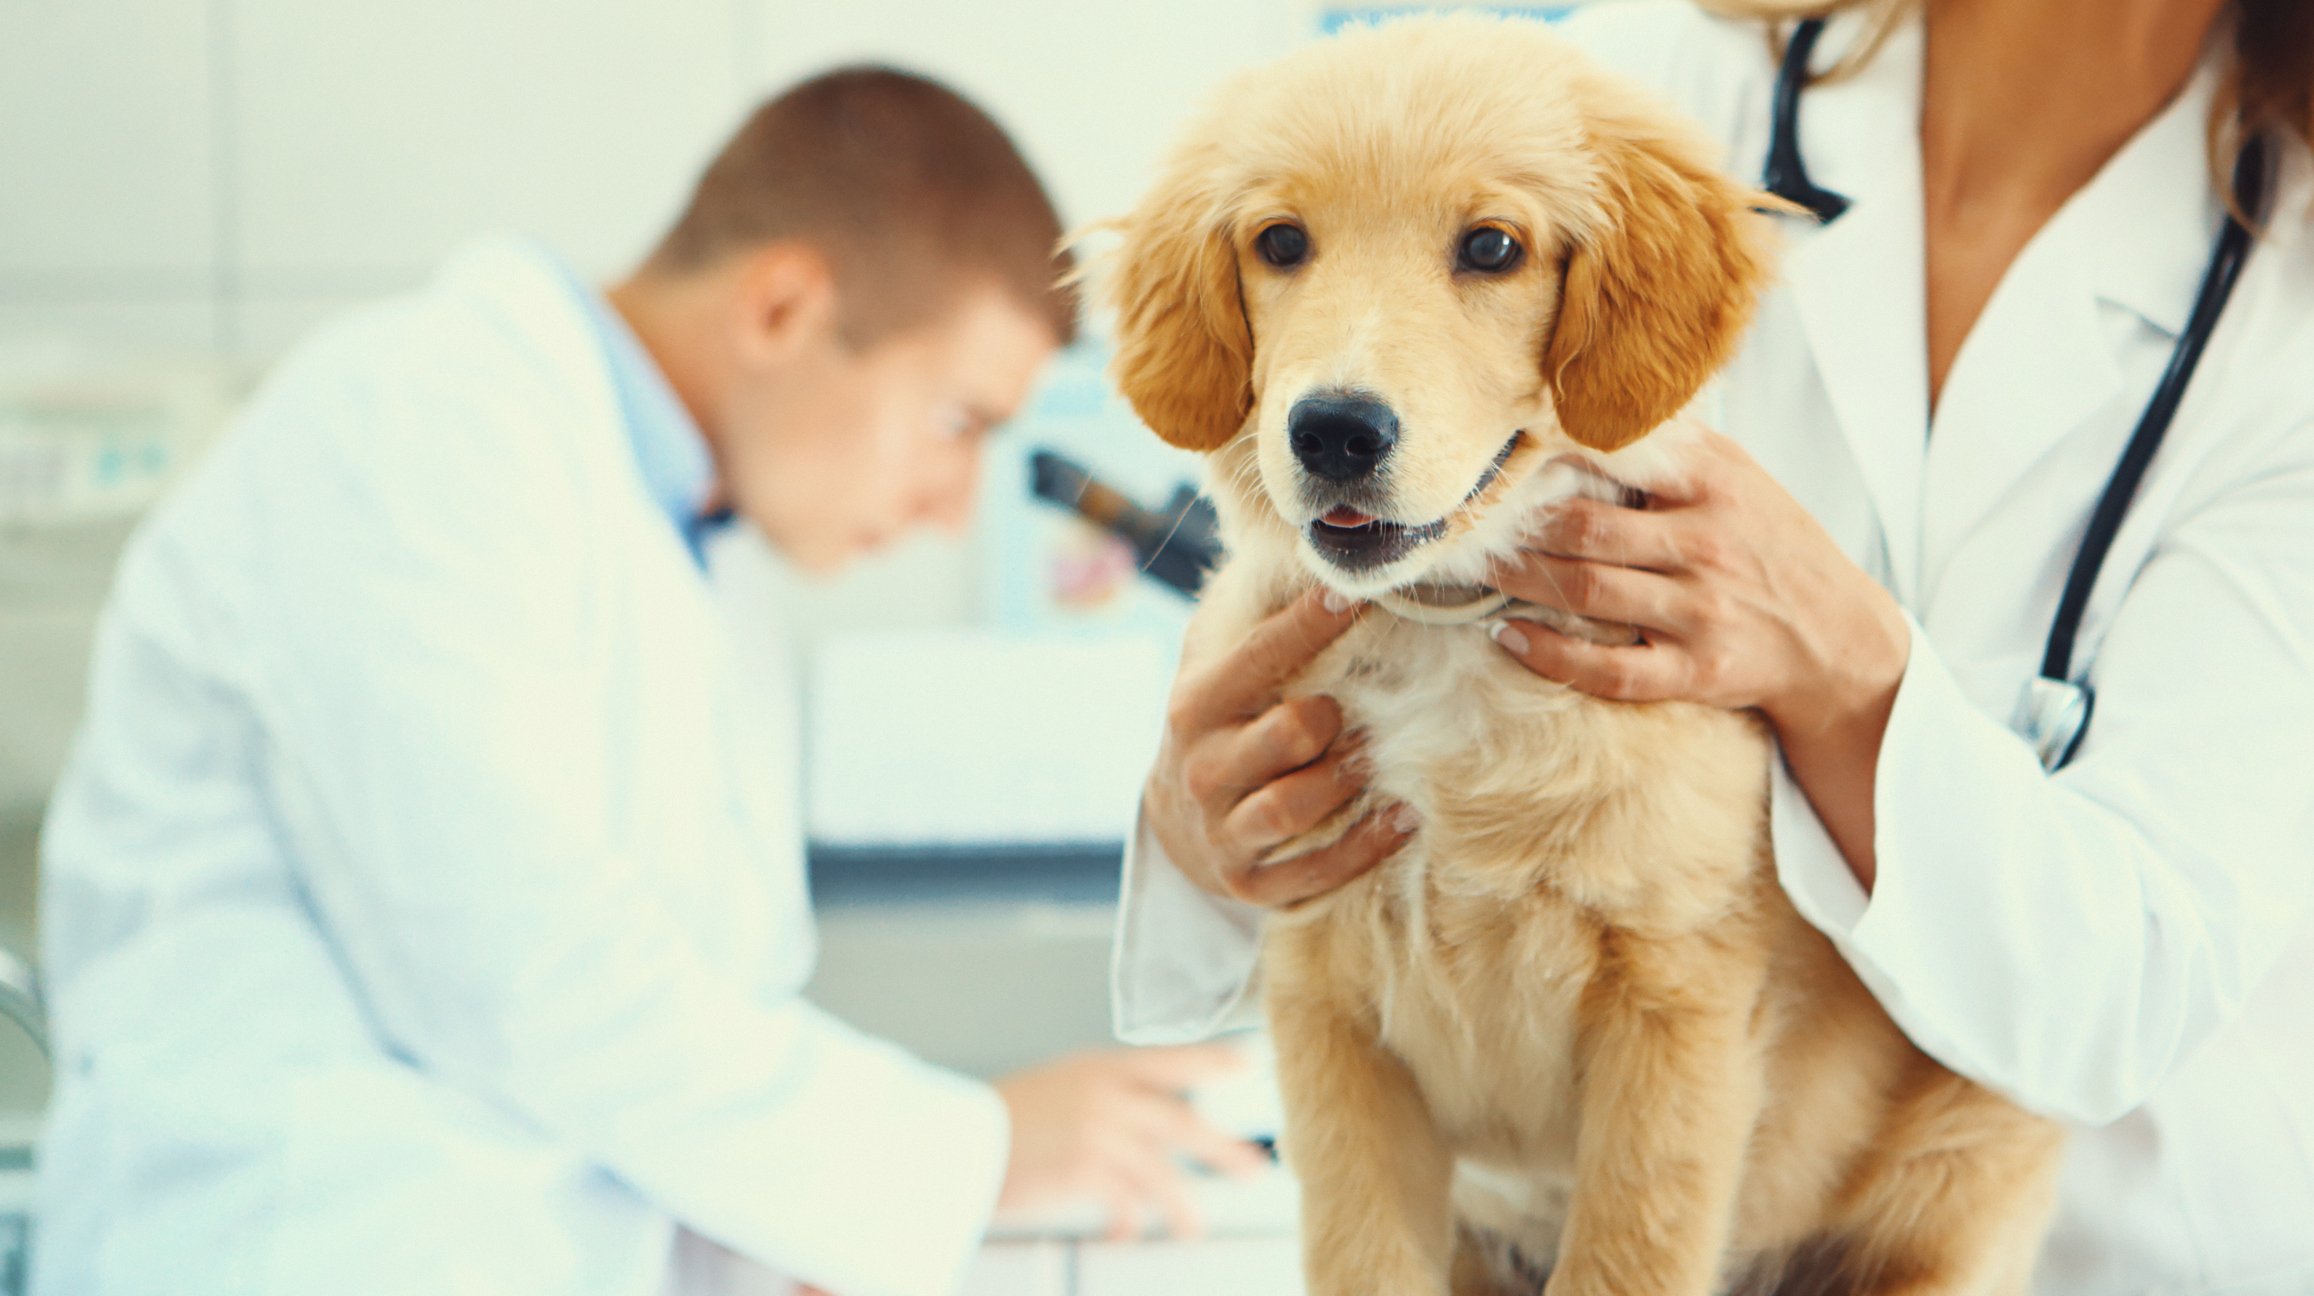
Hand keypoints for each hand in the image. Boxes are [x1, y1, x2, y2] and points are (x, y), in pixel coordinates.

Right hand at [995, 1045, 1270, 1240]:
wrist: (950, 1137)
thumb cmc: (993, 1118)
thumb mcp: (1054, 1087)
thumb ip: (1100, 1098)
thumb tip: (1138, 1125)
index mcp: (1098, 1066)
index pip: (1168, 1060)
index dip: (1210, 1062)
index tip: (1245, 1065)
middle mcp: (1105, 1094)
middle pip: (1181, 1123)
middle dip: (1222, 1149)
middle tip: (1254, 1169)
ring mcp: (1099, 1132)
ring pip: (1161, 1172)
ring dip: (1182, 1205)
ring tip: (1193, 1227)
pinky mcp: (1085, 1170)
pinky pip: (1125, 1203)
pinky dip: (1126, 1223)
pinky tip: (1124, 1234)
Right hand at [1143, 588, 1414, 907]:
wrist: (1179, 824)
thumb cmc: (1221, 723)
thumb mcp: (1214, 664)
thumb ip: (1248, 612)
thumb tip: (1297, 544)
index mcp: (1195, 706)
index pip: (1257, 657)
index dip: (1309, 623)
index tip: (1356, 595)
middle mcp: (1204, 769)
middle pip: (1286, 734)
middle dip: (1332, 717)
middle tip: (1355, 707)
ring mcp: (1224, 830)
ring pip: (1295, 805)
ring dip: (1348, 778)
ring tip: (1381, 756)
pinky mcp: (1249, 883)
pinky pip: (1315, 870)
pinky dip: (1364, 846)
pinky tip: (1404, 817)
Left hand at [1486, 432, 1907, 729]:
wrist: (1841, 638)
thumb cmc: (1772, 547)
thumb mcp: (1740, 478)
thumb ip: (1673, 447)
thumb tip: (1589, 403)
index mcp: (1713, 484)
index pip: (1615, 456)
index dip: (1547, 455)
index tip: (1498, 454)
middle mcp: (1706, 544)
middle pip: (1585, 527)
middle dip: (1517, 526)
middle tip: (1467, 522)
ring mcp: (1701, 610)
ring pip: (1588, 591)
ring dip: (1520, 581)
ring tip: (1477, 569)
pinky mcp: (1698, 671)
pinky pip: (1611, 668)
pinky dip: (1552, 654)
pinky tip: (1509, 638)